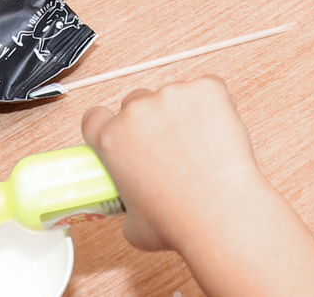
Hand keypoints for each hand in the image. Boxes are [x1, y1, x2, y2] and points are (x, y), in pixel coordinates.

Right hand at [82, 78, 276, 256]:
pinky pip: (206, 88)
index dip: (106, 126)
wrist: (219, 211)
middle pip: (135, 103)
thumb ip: (126, 204)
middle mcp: (137, 112)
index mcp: (112, 139)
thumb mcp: (132, 225)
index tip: (119, 134)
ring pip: (171, 96)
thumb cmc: (178, 221)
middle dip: (147, 121)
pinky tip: (215, 131)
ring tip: (198, 146)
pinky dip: (211, 105)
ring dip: (181, 113)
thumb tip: (134, 204)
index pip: (94, 118)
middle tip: (166, 147)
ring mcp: (172, 96)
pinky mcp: (205, 89)